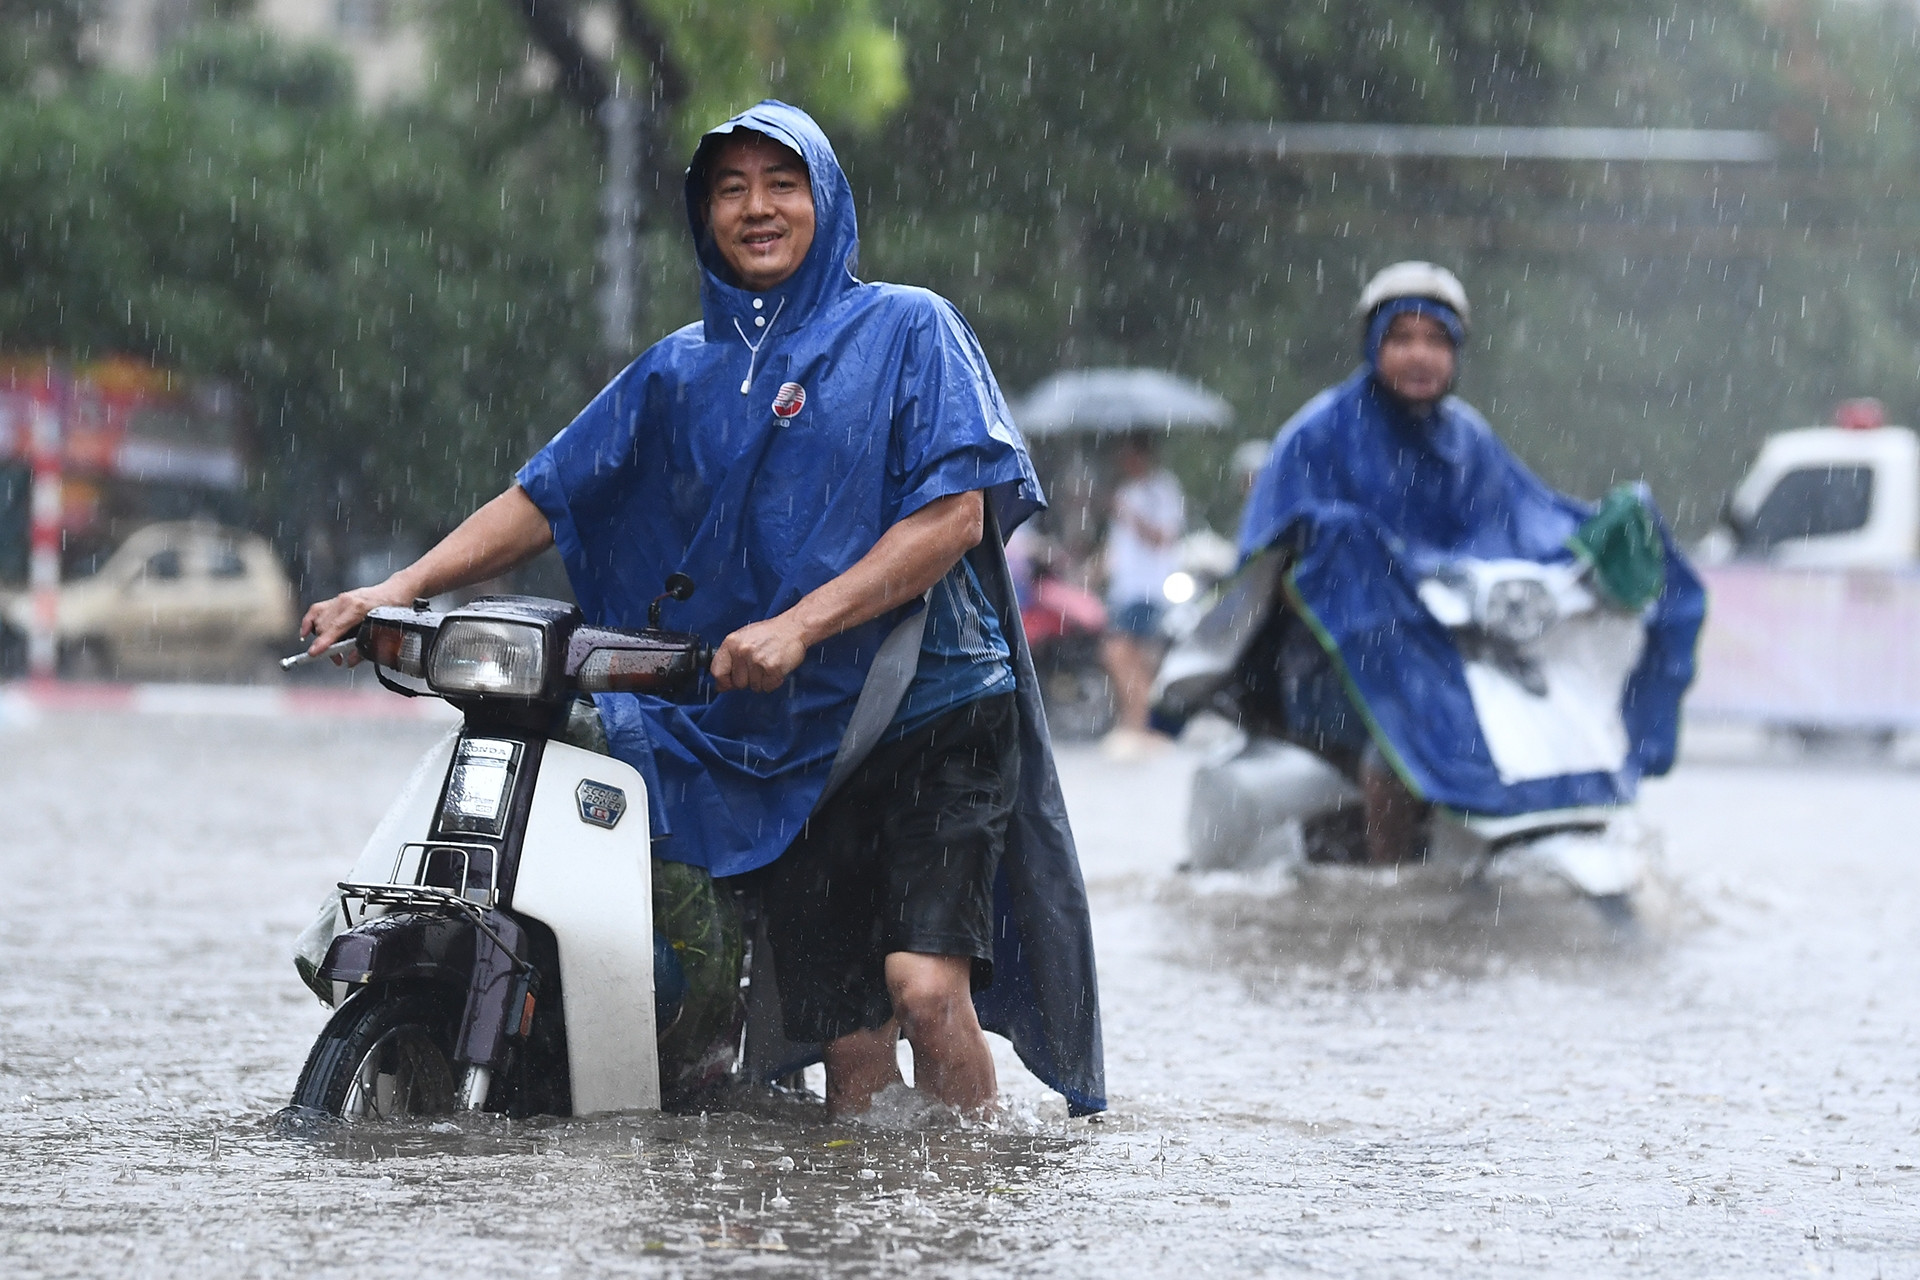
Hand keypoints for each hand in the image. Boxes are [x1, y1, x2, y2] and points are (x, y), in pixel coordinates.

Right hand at [299, 580, 413, 663]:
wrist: (395, 590)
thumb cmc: (392, 608)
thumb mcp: (383, 630)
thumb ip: (365, 648)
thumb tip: (350, 661)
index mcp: (358, 608)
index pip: (335, 627)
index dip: (323, 642)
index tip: (315, 653)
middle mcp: (346, 601)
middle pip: (324, 626)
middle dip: (326, 646)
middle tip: (336, 659)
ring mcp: (340, 599)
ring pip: (318, 619)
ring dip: (319, 637)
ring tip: (329, 649)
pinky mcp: (336, 599)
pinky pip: (317, 610)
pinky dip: (309, 621)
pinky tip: (306, 632)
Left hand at [710, 614, 810, 692]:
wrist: (793, 627)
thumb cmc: (769, 634)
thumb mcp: (743, 639)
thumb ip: (730, 659)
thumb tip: (721, 685)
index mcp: (731, 643)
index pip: (717, 671)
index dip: (723, 682)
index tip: (728, 684)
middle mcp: (742, 651)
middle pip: (738, 683)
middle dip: (748, 680)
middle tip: (758, 666)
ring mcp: (757, 659)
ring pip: (754, 686)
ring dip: (762, 681)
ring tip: (768, 664)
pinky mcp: (772, 667)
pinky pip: (768, 687)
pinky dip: (773, 681)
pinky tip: (776, 668)